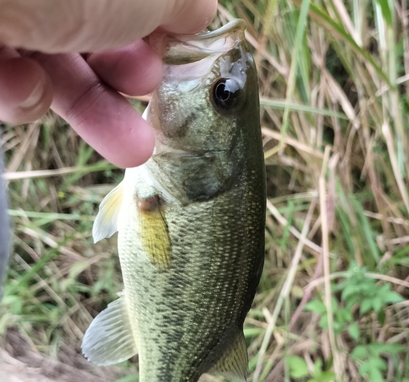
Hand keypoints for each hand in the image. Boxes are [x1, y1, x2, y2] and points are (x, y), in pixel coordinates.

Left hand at [0, 0, 217, 166]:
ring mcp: (0, 7)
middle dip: (131, 82)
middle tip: (157, 116)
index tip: (172, 63)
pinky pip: (2, 78)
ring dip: (92, 107)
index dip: (156, 29)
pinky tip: (22, 89)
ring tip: (133, 148)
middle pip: (91, 28)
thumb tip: (197, 12)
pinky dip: (20, 93)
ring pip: (51, 63)